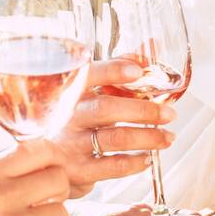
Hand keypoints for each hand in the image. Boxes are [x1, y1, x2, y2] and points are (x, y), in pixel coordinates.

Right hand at [54, 58, 176, 197]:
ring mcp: (69, 144)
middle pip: (105, 109)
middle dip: (143, 110)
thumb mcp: (91, 89)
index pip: (88, 75)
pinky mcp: (76, 171)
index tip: (138, 71)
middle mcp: (66, 116)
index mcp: (69, 91)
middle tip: (170, 113)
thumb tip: (152, 44)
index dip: (112, 71)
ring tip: (168, 137)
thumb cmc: (76, 117)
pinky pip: (111, 166)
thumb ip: (119, 65)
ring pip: (114, 138)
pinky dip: (134, 162)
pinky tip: (148, 158)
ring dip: (147, 137)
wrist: (44, 161)